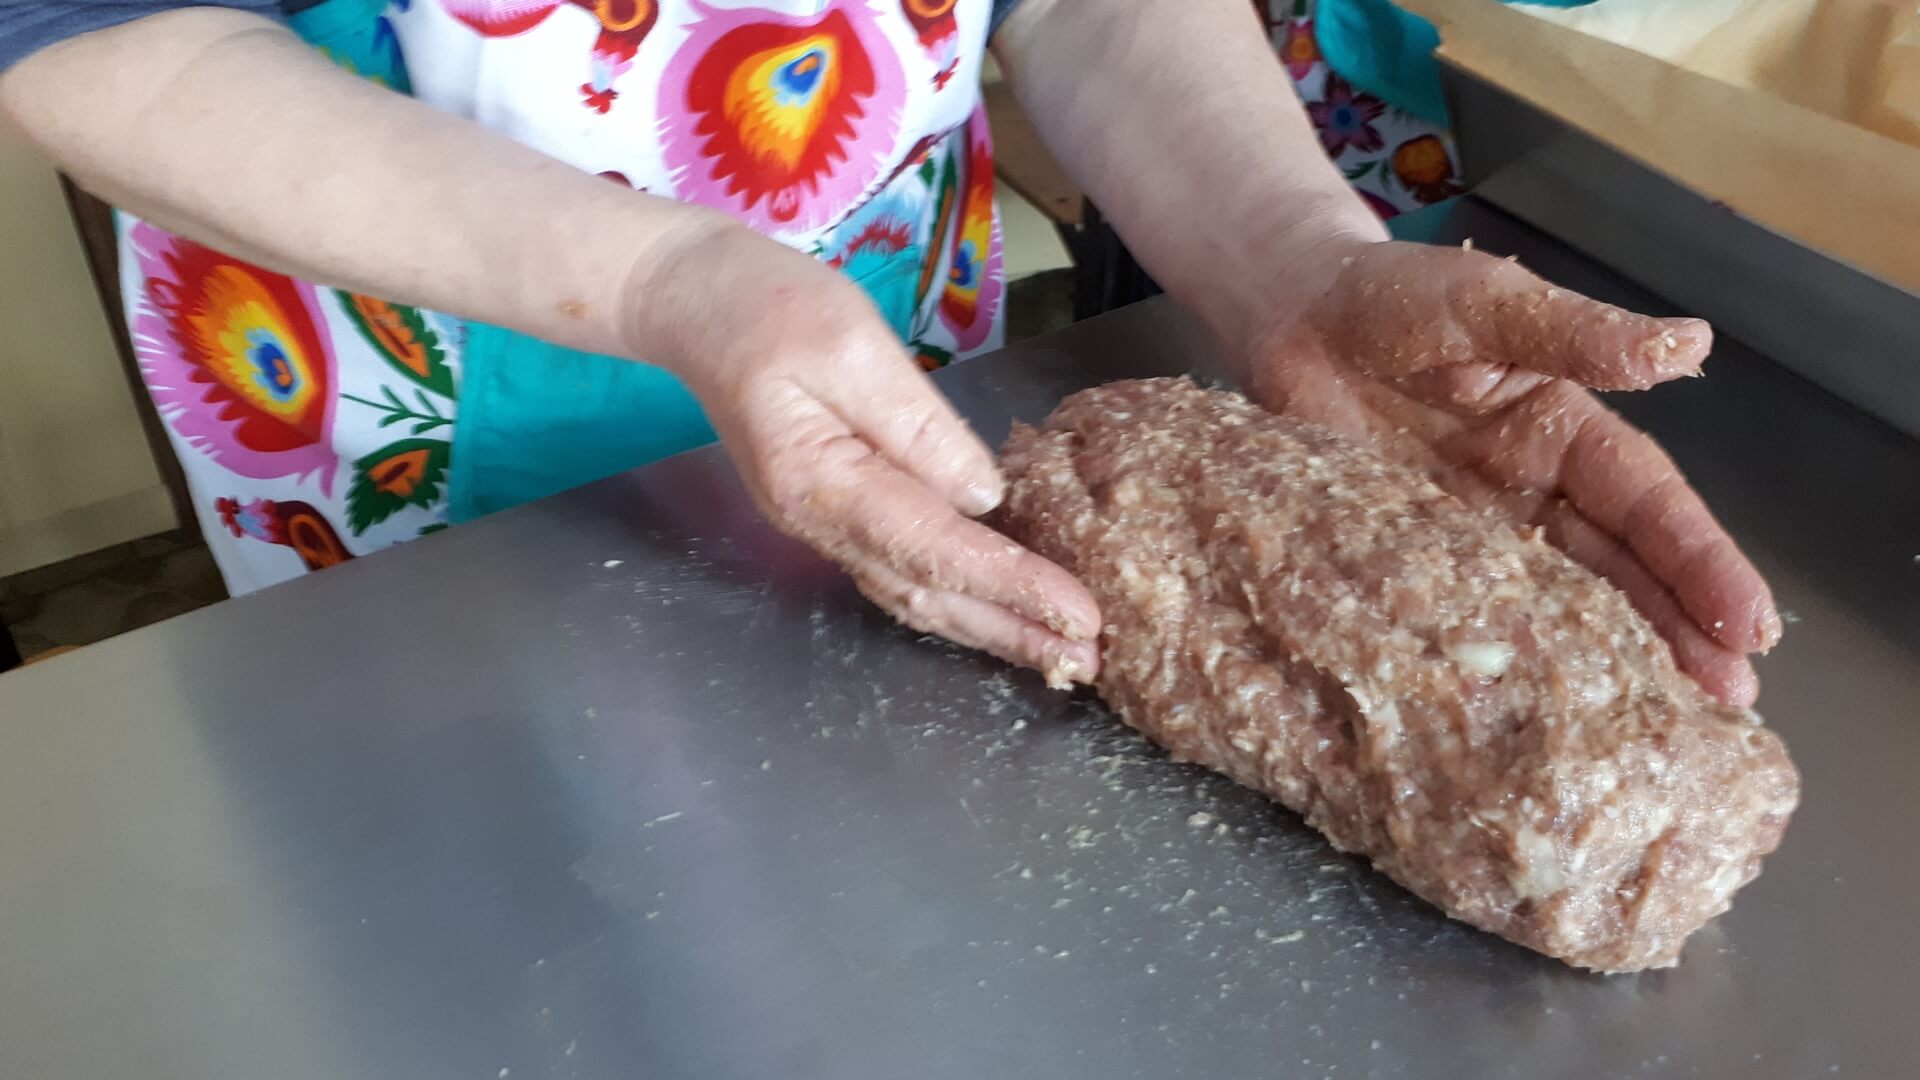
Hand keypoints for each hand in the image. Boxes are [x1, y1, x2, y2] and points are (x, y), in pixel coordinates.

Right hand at [643, 224, 1100, 684]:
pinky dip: (959, 600)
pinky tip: (1001, 613)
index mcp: (822, 484)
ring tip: (1059, 653)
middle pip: (928, 594)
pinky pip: (905, 571)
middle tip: (1087, 662)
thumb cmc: (771, 308)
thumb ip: (918, 425)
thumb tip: (984, 496)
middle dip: (1012, 631)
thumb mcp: (852, 347)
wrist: (700, 305)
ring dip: (990, 629)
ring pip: (916, 595)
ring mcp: (825, 526)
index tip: (1076, 612)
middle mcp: (821, 524)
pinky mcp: (839, 512)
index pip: (935, 550)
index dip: (1011, 586)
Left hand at [1241, 239, 1779, 705]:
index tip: (1750, 627)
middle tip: (1731, 705)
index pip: (1646, 504)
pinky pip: (1460, 613)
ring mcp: (1469, 532)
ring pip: (1552, 603)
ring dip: (1607, 658)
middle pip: (1616, 569)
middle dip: (1678, 632)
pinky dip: (1498, 657)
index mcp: (1563, 431)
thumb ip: (1575, 332)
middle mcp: (1528, 492)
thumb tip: (1690, 346)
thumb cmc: (1392, 298)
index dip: (1699, 563)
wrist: (1289, 318)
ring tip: (1660, 724)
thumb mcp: (1488, 305)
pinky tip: (1527, 709)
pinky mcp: (1405, 558)